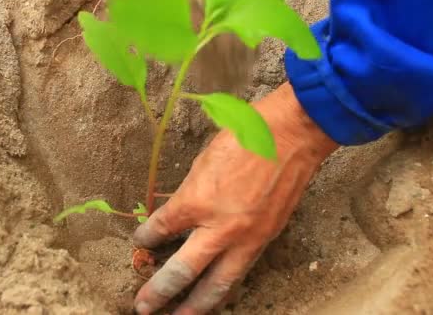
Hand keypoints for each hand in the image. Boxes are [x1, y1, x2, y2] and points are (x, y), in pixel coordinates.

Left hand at [133, 83, 338, 313]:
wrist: (291, 136)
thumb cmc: (244, 137)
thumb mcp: (203, 161)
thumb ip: (188, 194)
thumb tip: (176, 214)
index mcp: (197, 200)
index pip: (161, 229)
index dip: (145, 238)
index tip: (141, 242)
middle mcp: (219, 227)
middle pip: (182, 271)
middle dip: (160, 292)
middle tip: (142, 307)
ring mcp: (245, 238)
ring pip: (218, 284)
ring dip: (197, 306)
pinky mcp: (266, 240)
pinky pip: (240, 271)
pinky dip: (226, 287)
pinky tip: (216, 296)